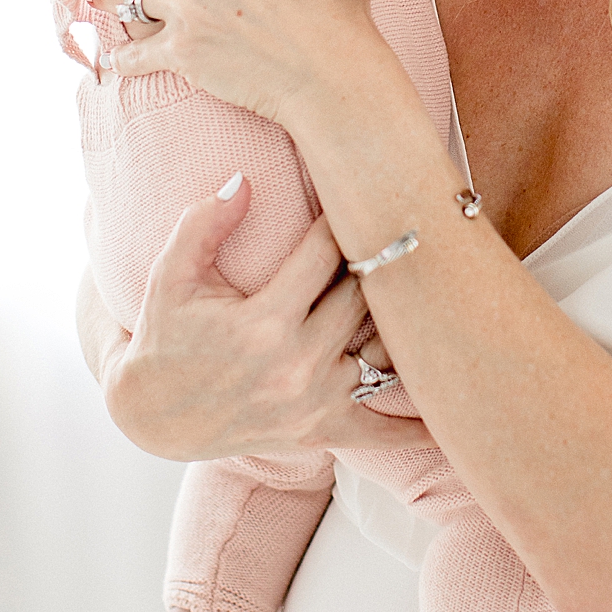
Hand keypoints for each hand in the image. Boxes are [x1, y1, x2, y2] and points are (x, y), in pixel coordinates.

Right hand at [102, 176, 432, 460]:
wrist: (151, 416)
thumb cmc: (165, 336)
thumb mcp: (170, 276)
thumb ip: (204, 223)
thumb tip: (244, 178)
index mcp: (264, 322)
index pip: (327, 253)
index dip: (348, 216)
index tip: (365, 189)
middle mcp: (297, 365)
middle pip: (366, 296)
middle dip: (383, 258)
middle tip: (409, 224)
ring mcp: (314, 403)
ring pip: (386, 350)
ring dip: (410, 321)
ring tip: (443, 283)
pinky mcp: (322, 432)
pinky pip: (386, 432)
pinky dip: (423, 424)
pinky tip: (460, 404)